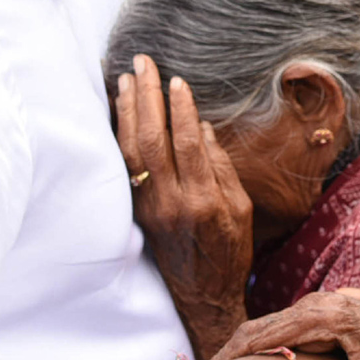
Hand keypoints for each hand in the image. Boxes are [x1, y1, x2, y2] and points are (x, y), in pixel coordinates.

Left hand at [115, 55, 252, 359]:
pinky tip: (118, 114)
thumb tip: (200, 127)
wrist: (203, 295)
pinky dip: (119, 135)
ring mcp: (148, 207)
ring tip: (124, 79)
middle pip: (151, 139)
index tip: (176, 79)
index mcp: (202, 199)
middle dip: (145, 97)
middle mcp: (170, 201)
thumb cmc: (230, 250)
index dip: (180, 107)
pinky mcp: (137, 211)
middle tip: (142, 64)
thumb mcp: (241, 208)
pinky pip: (124, 167)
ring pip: (130, 151)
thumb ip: (221, 166)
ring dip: (126, 111)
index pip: (186, 142)